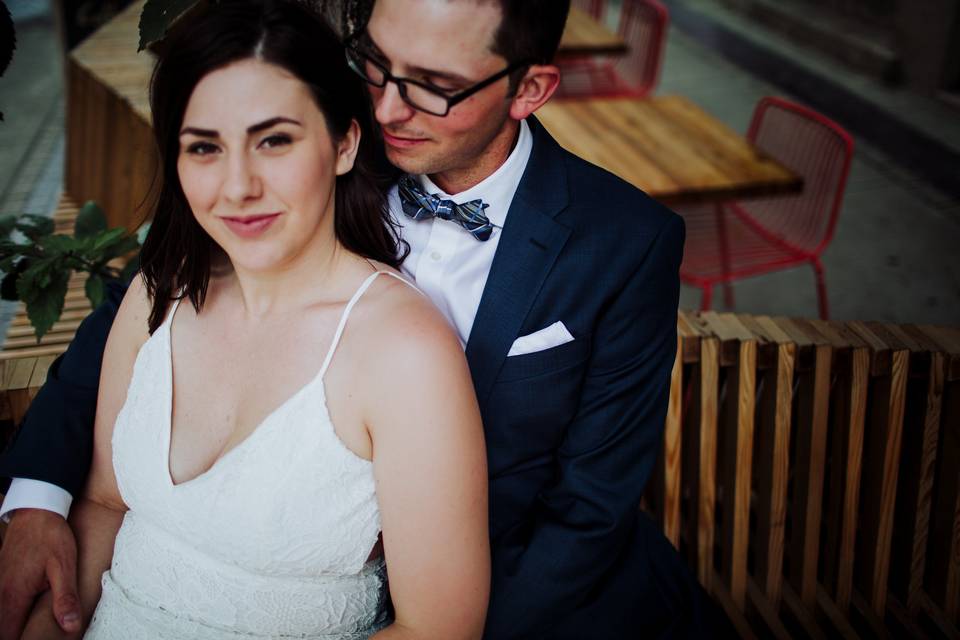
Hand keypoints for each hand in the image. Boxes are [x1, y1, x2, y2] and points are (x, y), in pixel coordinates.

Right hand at [0, 509, 80, 639]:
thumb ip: (65, 598)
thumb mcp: (64, 566)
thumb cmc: (51, 537)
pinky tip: (24, 615)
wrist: (36, 510)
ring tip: (32, 630)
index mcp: (14, 596)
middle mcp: (0, 594)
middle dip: (17, 636)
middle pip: (3, 629)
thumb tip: (70, 627)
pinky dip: (11, 613)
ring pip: (1, 617)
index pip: (9, 636)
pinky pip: (2, 604)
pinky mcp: (1, 580)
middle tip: (39, 637)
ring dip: (13, 626)